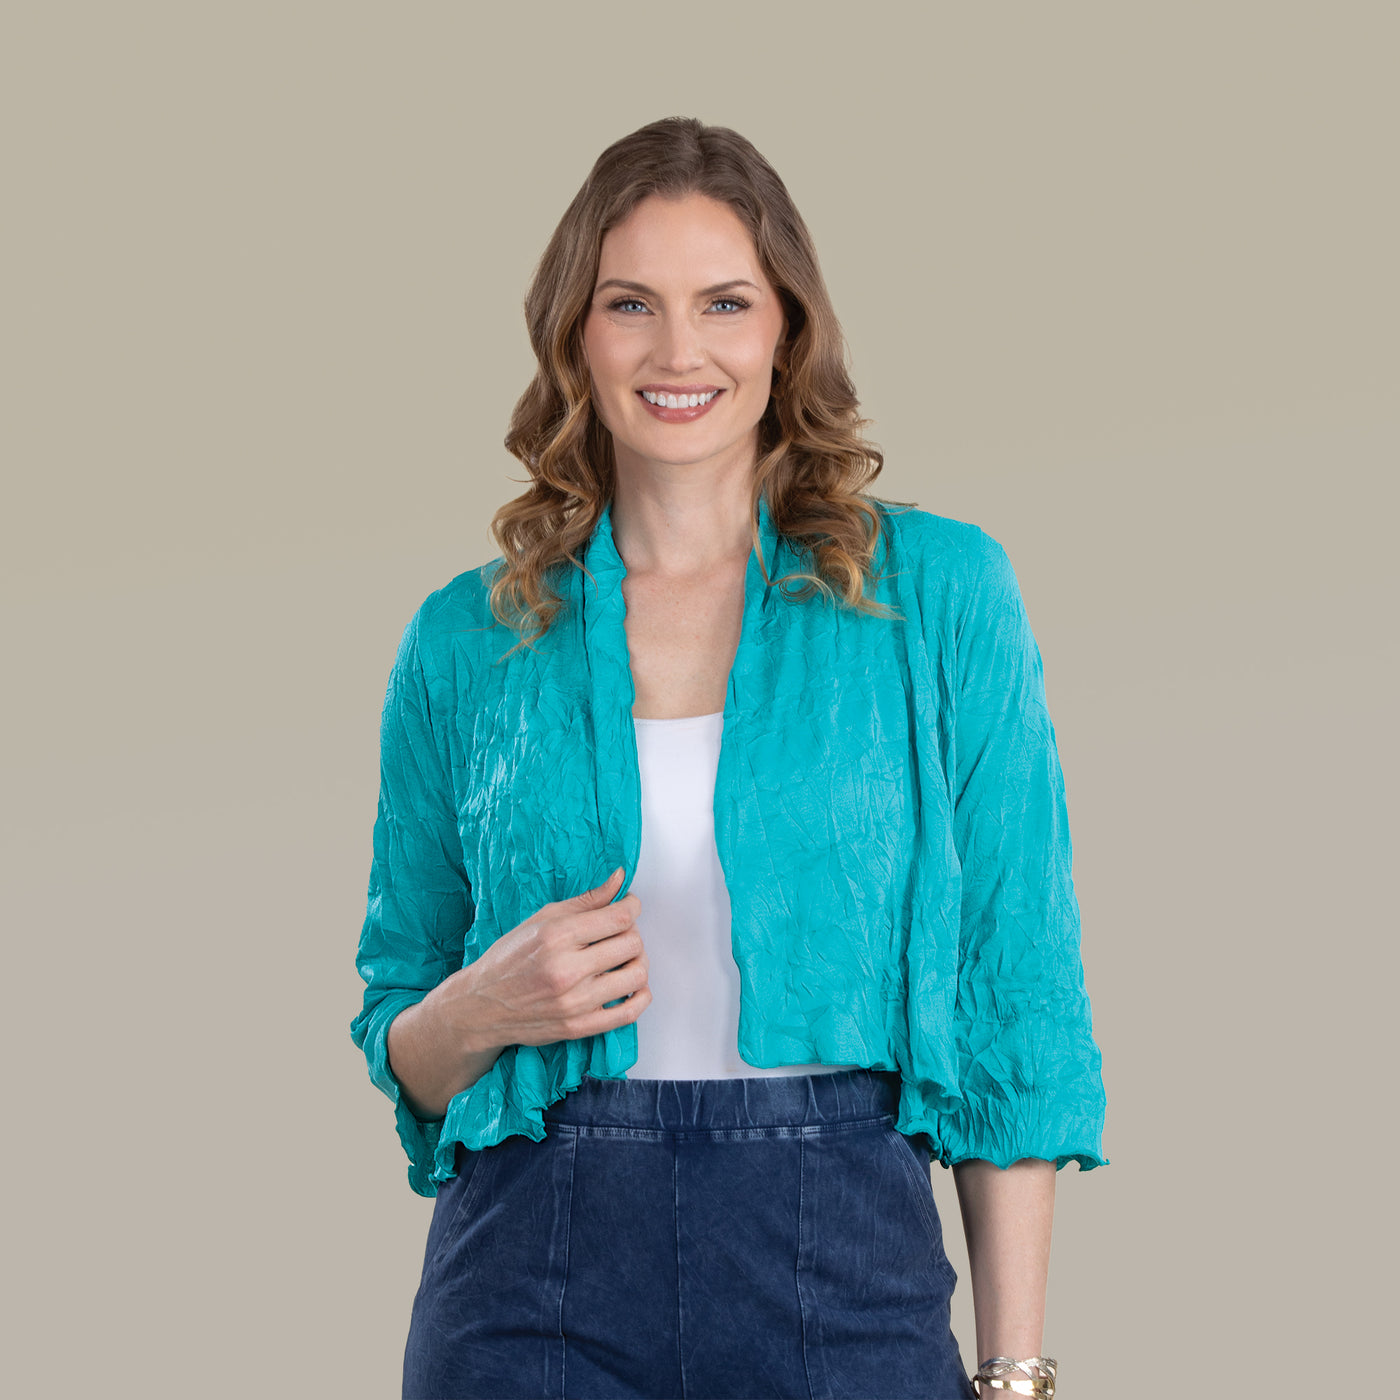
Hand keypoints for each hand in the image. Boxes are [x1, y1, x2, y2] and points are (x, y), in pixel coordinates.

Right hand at [435, 867, 650, 1053]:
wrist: (480, 1006)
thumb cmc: (509, 959)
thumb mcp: (542, 919)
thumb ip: (586, 900)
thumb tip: (619, 879)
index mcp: (557, 936)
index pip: (620, 917)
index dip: (632, 907)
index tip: (630, 906)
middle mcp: (567, 969)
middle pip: (632, 944)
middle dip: (633, 933)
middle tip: (621, 933)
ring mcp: (575, 1002)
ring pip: (637, 976)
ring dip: (638, 963)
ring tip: (624, 959)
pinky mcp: (579, 1027)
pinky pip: (629, 1012)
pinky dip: (640, 997)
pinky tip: (630, 986)